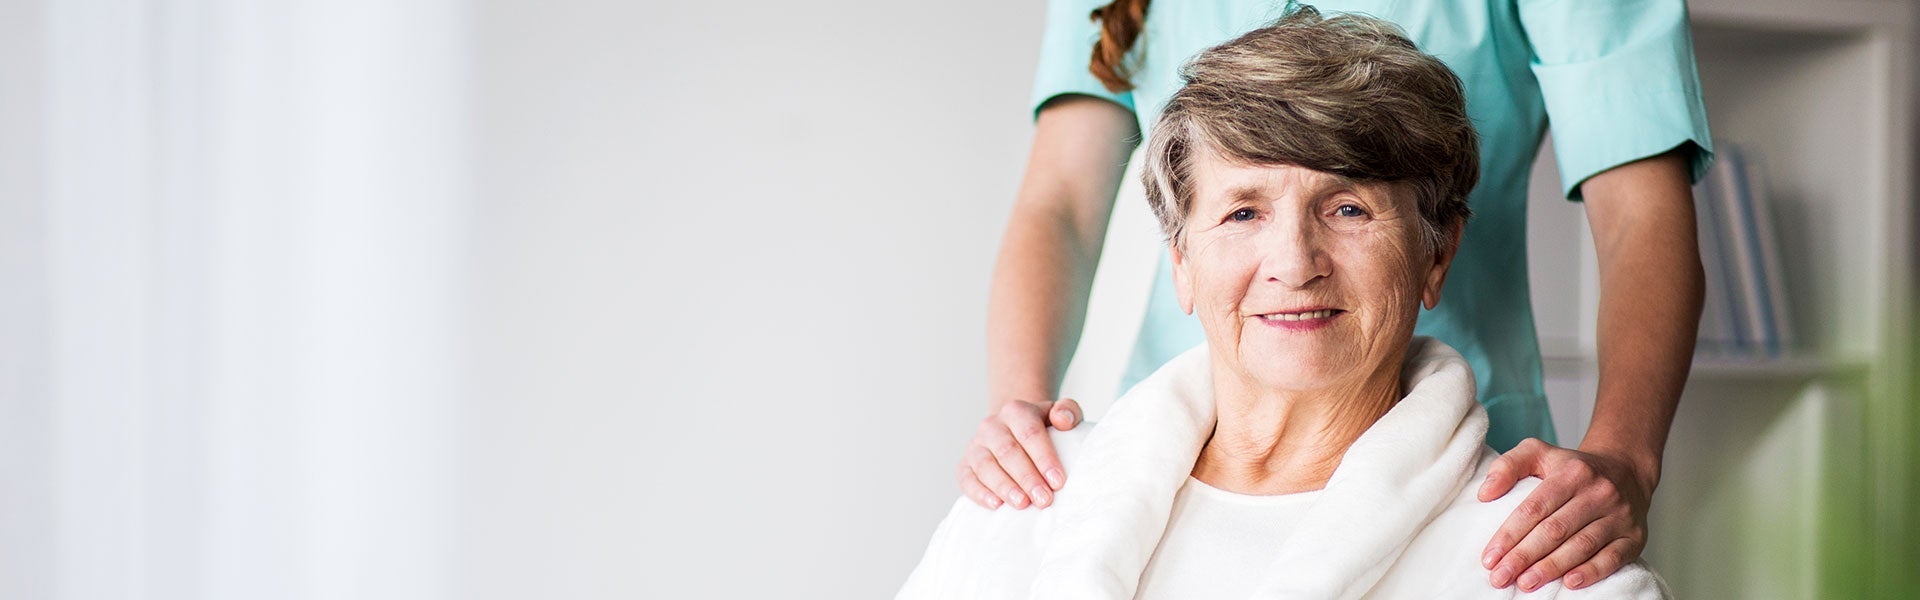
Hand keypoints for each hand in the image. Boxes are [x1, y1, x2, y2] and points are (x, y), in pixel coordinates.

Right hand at [957, 398, 1081, 509]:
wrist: (1014, 433)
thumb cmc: (1043, 429)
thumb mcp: (1061, 414)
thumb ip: (1068, 411)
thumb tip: (1062, 420)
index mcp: (1016, 411)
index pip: (1029, 432)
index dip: (1044, 457)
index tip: (1058, 481)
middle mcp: (992, 426)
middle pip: (1008, 451)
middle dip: (1026, 477)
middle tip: (1043, 499)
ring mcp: (975, 445)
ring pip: (985, 465)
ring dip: (1004, 486)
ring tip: (1022, 504)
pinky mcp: (964, 465)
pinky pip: (967, 479)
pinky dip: (979, 493)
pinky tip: (996, 505)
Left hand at [1477, 438, 1655, 591]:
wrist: (1626, 470)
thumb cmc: (1573, 468)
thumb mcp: (1538, 452)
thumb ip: (1508, 466)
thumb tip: (1484, 493)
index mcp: (1572, 473)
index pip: (1534, 508)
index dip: (1510, 534)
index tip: (1489, 557)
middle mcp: (1599, 493)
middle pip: (1555, 530)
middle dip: (1524, 556)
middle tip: (1501, 576)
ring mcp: (1620, 516)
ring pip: (1581, 546)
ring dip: (1551, 568)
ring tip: (1525, 583)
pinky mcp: (1634, 537)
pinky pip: (1613, 558)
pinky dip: (1591, 572)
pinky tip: (1569, 583)